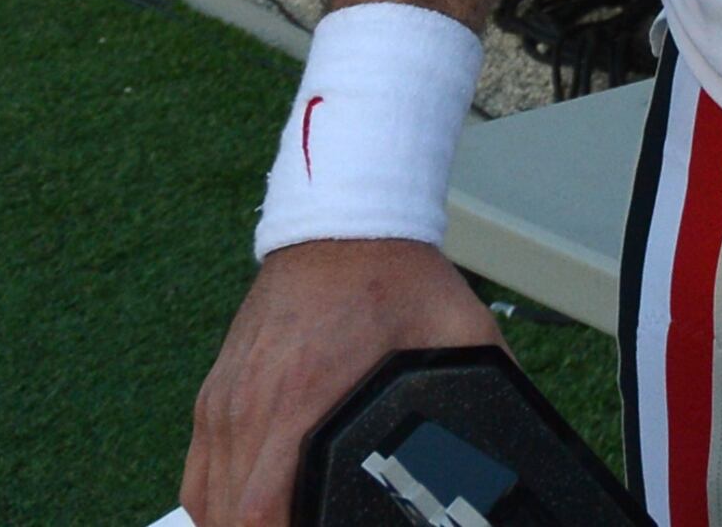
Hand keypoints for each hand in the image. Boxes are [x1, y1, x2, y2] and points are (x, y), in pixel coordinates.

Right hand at [183, 238, 503, 526]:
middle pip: (227, 516)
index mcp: (302, 396)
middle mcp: (252, 403)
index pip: (261, 507)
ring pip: (206, 502)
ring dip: (240, 525)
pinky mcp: (216, 393)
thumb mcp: (457, 331)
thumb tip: (522, 433)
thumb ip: (488, 382)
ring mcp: (226, 399)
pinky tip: (254, 509)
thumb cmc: (397, 277)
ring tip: (287, 526)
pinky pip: (199, 472)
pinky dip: (219, 502)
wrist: (343, 223)